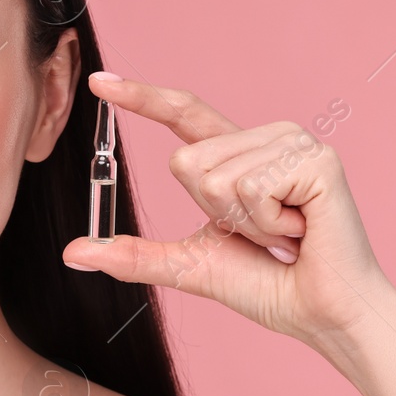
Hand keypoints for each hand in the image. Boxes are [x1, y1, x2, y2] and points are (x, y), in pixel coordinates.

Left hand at [62, 72, 395, 348]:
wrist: (322, 314)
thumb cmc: (269, 287)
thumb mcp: (190, 264)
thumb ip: (135, 254)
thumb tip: (74, 252)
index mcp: (238, 155)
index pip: (183, 114)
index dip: (141, 97)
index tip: (100, 82)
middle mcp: (267, 137)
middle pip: (188, 161)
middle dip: (215, 213)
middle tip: (264, 235)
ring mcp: (295, 143)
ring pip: (217, 176)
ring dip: (246, 224)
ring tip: (287, 235)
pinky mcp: (317, 161)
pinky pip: (252, 187)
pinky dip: (269, 224)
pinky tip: (302, 231)